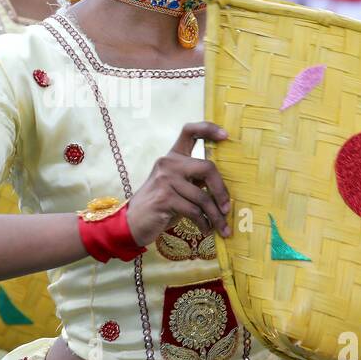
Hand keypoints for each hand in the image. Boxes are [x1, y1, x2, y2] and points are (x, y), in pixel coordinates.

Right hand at [126, 121, 231, 245]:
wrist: (133, 222)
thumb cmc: (161, 204)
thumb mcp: (177, 187)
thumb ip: (195, 179)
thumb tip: (224, 188)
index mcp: (173, 156)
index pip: (189, 131)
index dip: (208, 129)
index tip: (226, 136)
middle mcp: (168, 164)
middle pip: (207, 167)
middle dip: (221, 191)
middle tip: (227, 209)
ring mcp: (165, 180)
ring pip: (202, 197)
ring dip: (215, 216)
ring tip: (221, 228)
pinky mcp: (164, 198)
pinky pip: (194, 211)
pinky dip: (204, 223)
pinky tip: (206, 230)